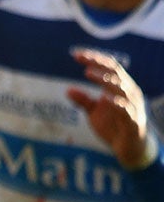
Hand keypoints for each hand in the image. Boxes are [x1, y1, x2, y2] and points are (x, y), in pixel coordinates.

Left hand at [68, 47, 154, 168]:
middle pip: (115, 74)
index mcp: (121, 87)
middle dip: (98, 64)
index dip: (95, 59)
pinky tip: (106, 98)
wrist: (129, 147)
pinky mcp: (133, 122)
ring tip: (89, 73)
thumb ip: (83, 101)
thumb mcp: (94, 112)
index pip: (110, 67)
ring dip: (105, 80)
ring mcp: (133, 106)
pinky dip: (116, 103)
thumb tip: (68, 90)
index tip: (76, 54)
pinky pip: (126, 111)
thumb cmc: (113, 125)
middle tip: (82, 59)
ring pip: (122, 89)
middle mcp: (129, 93)